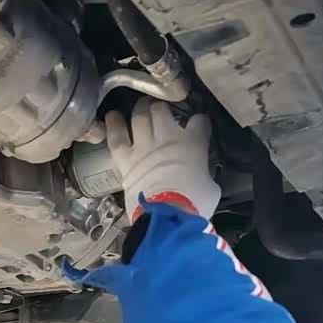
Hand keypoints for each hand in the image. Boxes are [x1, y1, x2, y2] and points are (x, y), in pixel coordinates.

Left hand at [105, 99, 219, 221]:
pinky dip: (114, 125)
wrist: (168, 214)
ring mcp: (145, 147)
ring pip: (140, 117)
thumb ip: (204, 174)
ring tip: (142, 107)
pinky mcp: (126, 160)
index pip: (199, 122)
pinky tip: (112, 116)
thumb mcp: (210, 187)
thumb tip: (201, 176)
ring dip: (141, 109)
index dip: (198, 123)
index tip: (197, 126)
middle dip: (162, 107)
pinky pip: (117, 138)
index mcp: (194, 143)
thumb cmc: (195, 204)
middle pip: (163, 110)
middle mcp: (168, 138)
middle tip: (161, 111)